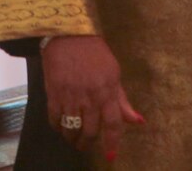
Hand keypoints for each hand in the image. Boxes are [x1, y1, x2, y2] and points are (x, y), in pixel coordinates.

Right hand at [42, 35, 143, 160]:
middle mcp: (91, 96)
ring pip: (72, 130)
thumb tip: (138, 121)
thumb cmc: (95, 53)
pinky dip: (58, 128)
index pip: (113, 123)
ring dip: (73, 139)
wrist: (69, 35)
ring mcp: (71, 96)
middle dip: (88, 143)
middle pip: (91, 131)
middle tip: (86, 144)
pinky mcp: (54, 95)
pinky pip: (55, 121)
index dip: (112, 142)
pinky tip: (61, 125)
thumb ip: (122, 100)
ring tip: (74, 138)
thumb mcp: (113, 72)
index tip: (110, 156)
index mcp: (108, 89)